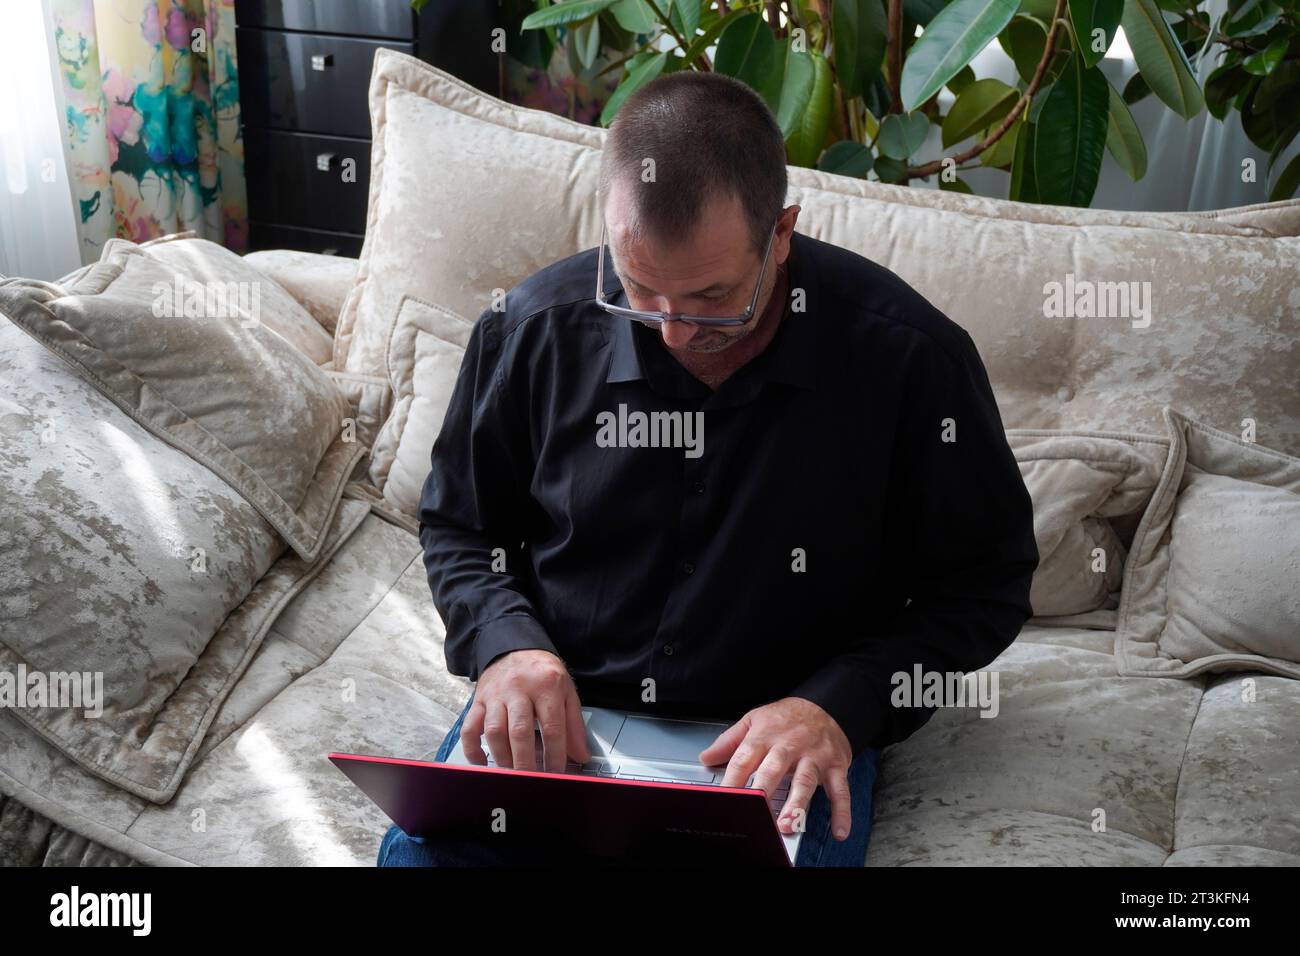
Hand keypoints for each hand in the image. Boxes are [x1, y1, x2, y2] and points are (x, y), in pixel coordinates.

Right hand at [461, 649, 590, 772]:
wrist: (514, 646)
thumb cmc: (542, 672)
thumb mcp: (567, 690)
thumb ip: (574, 724)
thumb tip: (581, 755)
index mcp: (546, 686)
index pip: (552, 726)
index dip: (555, 754)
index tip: (557, 774)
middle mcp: (519, 689)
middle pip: (520, 731)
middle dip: (526, 762)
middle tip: (532, 781)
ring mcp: (495, 695)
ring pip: (494, 731)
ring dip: (503, 757)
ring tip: (512, 773)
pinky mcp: (478, 701)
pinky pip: (469, 728)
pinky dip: (473, 749)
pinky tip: (483, 763)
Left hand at [698, 697, 853, 840]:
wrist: (826, 703)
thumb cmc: (787, 717)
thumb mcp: (754, 719)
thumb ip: (729, 740)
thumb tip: (706, 757)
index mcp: (766, 736)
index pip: (744, 758)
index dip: (733, 778)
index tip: (723, 798)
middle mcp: (789, 746)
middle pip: (774, 769)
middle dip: (764, 791)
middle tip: (755, 812)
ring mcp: (814, 756)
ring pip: (806, 780)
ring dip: (798, 804)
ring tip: (788, 824)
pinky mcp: (836, 766)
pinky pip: (840, 790)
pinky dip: (842, 811)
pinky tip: (839, 831)